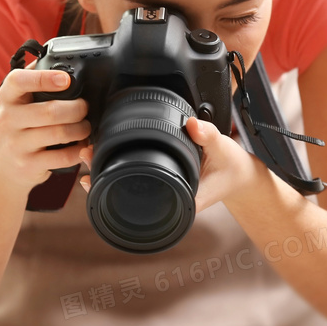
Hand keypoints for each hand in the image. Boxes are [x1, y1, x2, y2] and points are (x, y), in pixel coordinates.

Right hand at [0, 68, 89, 194]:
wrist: (3, 166)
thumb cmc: (18, 126)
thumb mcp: (17, 101)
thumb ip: (34, 78)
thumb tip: (59, 56)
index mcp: (8, 97)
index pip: (19, 81)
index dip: (44, 78)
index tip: (66, 79)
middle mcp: (8, 119)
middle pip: (50, 111)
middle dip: (77, 108)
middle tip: (85, 108)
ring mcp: (17, 144)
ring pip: (59, 133)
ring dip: (81, 129)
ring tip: (85, 126)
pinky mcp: (29, 165)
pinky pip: (62, 157)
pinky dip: (79, 150)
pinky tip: (82, 145)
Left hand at [78, 116, 258, 212]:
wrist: (241, 175)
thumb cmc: (231, 167)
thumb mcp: (223, 149)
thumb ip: (207, 135)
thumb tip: (192, 124)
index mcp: (181, 198)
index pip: (140, 201)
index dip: (113, 190)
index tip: (93, 177)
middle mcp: (169, 198)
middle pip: (128, 193)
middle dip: (103, 177)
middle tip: (85, 156)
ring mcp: (165, 189)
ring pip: (130, 185)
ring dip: (109, 170)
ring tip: (87, 155)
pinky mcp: (165, 179)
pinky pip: (138, 176)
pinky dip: (122, 166)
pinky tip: (106, 157)